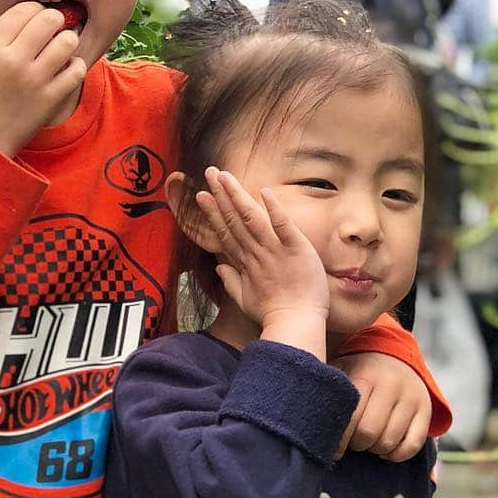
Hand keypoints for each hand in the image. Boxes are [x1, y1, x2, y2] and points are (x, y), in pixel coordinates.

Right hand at [0, 2, 86, 155]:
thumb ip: (1, 39)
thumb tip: (33, 17)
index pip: (23, 10)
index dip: (36, 10)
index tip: (38, 18)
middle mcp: (12, 59)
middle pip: (48, 19)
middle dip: (56, 21)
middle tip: (56, 30)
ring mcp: (32, 80)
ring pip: (67, 42)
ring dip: (68, 42)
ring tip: (63, 49)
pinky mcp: (49, 100)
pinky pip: (77, 70)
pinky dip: (76, 66)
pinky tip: (67, 70)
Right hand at [195, 168, 328, 355]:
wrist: (295, 324)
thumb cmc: (272, 314)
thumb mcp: (245, 301)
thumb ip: (231, 281)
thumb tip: (219, 267)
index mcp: (244, 263)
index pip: (225, 232)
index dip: (212, 213)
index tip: (201, 196)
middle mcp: (255, 253)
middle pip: (233, 219)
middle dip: (221, 194)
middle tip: (209, 172)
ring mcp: (274, 250)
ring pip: (251, 217)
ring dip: (237, 195)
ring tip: (225, 176)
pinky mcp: (295, 248)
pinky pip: (283, 225)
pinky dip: (273, 209)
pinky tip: (264, 191)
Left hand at [333, 351, 432, 461]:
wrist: (394, 356)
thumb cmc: (358, 371)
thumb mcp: (341, 371)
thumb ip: (329, 393)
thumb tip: (313, 424)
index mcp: (366, 375)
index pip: (350, 417)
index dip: (339, 439)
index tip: (333, 448)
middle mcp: (391, 385)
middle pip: (368, 433)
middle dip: (356, 444)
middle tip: (351, 440)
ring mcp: (411, 398)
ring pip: (389, 442)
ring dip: (374, 449)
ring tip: (366, 442)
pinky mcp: (426, 411)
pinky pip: (412, 446)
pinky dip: (396, 455)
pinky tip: (385, 449)